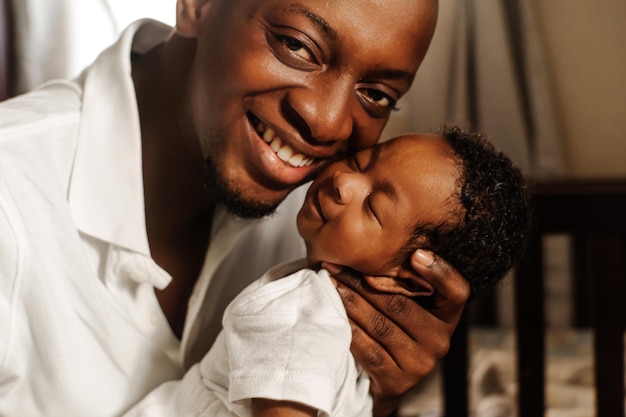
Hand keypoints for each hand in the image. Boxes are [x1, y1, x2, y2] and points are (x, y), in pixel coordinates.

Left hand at [323, 249, 469, 416]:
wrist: (383, 381)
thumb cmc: (395, 329)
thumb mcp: (410, 304)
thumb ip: (406, 280)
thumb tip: (379, 246)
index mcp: (447, 316)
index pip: (456, 292)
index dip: (440, 273)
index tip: (416, 254)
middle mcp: (440, 340)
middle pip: (399, 304)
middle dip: (362, 281)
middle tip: (336, 265)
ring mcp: (420, 364)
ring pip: (380, 324)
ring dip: (350, 301)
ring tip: (329, 283)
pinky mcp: (398, 382)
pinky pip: (368, 349)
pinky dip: (348, 327)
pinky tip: (333, 312)